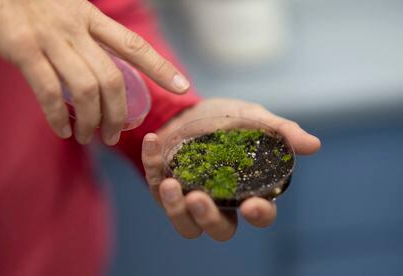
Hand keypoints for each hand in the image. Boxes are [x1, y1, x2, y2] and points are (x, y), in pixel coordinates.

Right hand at [0, 0, 188, 144]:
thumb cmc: (34, 3)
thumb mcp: (69, 11)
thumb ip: (89, 37)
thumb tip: (106, 73)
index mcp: (91, 17)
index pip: (134, 46)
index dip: (161, 67)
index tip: (183, 86)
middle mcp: (76, 27)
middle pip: (112, 79)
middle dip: (118, 113)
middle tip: (114, 134)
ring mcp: (50, 38)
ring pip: (86, 89)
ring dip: (92, 121)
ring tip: (89, 137)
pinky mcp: (24, 49)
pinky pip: (49, 91)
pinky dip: (58, 117)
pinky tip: (63, 131)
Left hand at [142, 98, 320, 240]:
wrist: (193, 110)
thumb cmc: (228, 119)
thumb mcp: (254, 119)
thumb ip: (280, 131)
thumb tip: (314, 145)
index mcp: (246, 190)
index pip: (259, 214)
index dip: (259, 215)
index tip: (253, 206)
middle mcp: (219, 201)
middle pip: (219, 229)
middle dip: (209, 219)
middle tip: (198, 199)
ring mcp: (190, 198)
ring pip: (186, 225)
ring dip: (175, 210)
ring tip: (170, 184)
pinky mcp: (163, 188)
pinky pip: (155, 188)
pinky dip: (151, 165)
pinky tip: (153, 141)